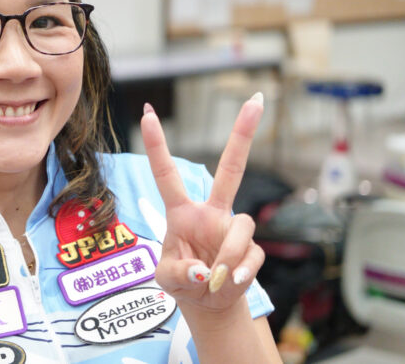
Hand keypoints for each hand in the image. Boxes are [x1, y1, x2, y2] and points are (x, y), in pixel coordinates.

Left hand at [140, 94, 264, 313]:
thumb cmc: (182, 281)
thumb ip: (177, 273)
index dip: (157, 144)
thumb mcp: (166, 279)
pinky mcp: (252, 248)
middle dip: (244, 135)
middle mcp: (210, 212)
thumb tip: (203, 271)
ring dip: (228, 256)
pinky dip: (240, 273)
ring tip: (216, 280)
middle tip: (257, 99)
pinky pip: (251, 255)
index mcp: (182, 212)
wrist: (209, 304)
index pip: (166, 173)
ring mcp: (232, 228)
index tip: (147, 113)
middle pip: (232, 169)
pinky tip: (232, 282)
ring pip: (241, 227)